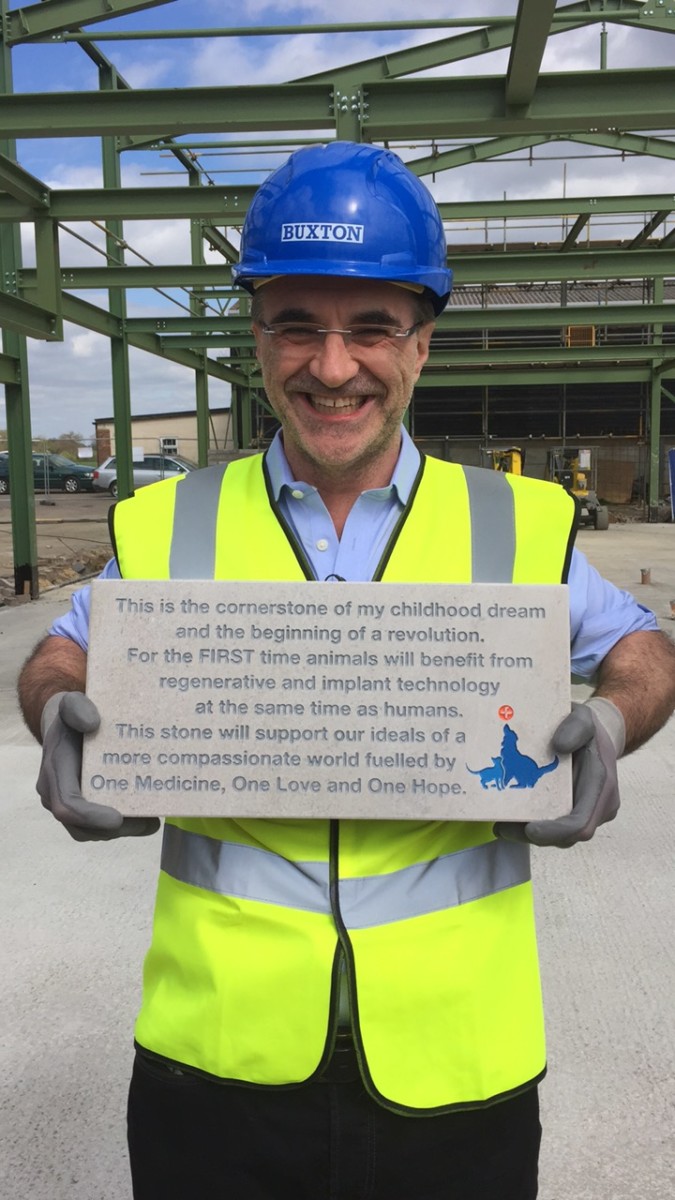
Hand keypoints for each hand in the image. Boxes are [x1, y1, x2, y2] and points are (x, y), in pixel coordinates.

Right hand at [37, 691, 159, 841]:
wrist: (67, 724)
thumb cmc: (72, 715)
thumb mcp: (72, 703)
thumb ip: (78, 707)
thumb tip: (92, 724)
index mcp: (55, 770)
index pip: (66, 804)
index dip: (90, 817)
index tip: (117, 819)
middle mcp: (56, 793)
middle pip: (81, 827)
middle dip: (116, 830)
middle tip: (150, 823)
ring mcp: (68, 802)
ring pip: (93, 832)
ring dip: (123, 831)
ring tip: (152, 820)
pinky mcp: (82, 807)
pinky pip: (99, 826)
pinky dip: (123, 825)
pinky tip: (148, 816)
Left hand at [493, 698, 623, 848]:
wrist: (599, 736)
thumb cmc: (589, 729)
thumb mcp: (584, 717)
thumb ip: (575, 727)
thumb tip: (559, 746)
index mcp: (602, 786)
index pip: (581, 823)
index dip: (555, 832)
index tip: (529, 829)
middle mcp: (599, 806)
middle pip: (566, 837)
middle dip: (534, 836)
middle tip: (503, 827)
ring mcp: (588, 812)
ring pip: (558, 836)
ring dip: (530, 833)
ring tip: (502, 823)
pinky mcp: (575, 813)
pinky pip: (555, 826)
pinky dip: (533, 825)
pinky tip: (511, 818)